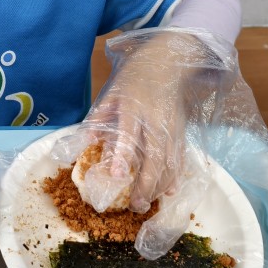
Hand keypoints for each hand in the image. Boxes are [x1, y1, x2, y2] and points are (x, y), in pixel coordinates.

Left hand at [52, 28, 232, 257]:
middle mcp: (155, 120)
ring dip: (160, 186)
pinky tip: (170, 192)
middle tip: (135, 205)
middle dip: (146, 183)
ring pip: (170, 162)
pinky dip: (176, 176)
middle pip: (155, 156)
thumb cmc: (135, 77)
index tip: (118, 176)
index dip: (123, 155)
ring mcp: (172, 127)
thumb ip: (98, 117)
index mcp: (134, 108)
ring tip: (147, 203)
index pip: (128, 134)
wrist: (168, 63)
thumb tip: (85, 142)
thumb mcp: (111, 92)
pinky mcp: (181, 131)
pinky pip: (181, 157)